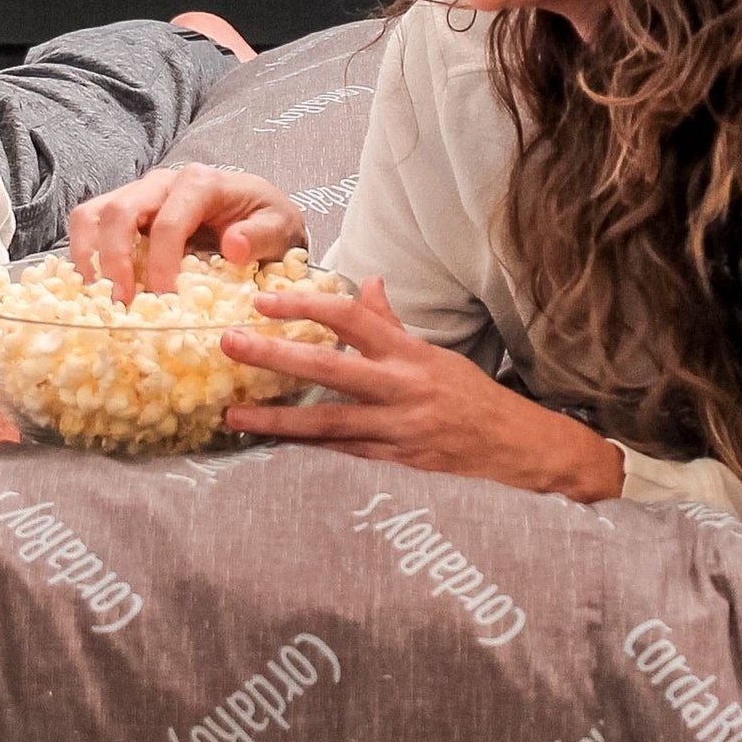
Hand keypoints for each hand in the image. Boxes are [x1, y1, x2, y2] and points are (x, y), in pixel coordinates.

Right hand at [67, 164, 300, 300]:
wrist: (259, 212)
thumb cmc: (266, 220)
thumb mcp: (279, 227)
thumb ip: (260, 235)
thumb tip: (233, 246)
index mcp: (201, 183)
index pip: (169, 222)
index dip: (161, 264)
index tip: (165, 301)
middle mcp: (162, 182)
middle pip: (119, 212)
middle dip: (114, 261)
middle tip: (121, 305)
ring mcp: (139, 195)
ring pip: (94, 214)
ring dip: (89, 257)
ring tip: (99, 298)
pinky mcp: (126, 211)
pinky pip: (91, 224)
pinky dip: (85, 255)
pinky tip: (95, 288)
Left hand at [214, 278, 623, 500]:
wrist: (509, 443)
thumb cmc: (467, 392)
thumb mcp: (432, 349)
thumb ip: (391, 322)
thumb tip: (367, 282)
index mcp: (408, 352)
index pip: (350, 318)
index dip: (305, 306)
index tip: (264, 302)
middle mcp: (400, 387)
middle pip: (329, 368)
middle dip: (276, 356)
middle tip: (231, 344)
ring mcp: (394, 427)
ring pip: (326, 421)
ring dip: (276, 418)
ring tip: (234, 413)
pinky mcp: (390, 458)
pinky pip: (339, 450)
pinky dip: (304, 444)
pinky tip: (271, 440)